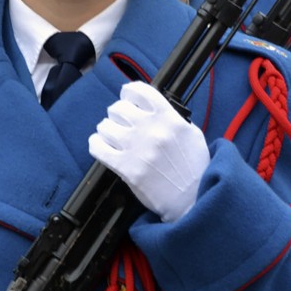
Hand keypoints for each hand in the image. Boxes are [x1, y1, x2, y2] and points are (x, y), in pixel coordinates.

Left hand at [89, 81, 209, 222]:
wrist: (193, 200)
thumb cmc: (194, 168)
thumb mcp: (191, 133)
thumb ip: (170, 117)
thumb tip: (149, 108)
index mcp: (169, 118)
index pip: (139, 90)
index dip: (129, 92)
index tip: (128, 98)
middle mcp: (151, 129)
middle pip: (118, 107)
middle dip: (118, 114)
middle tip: (122, 123)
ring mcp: (136, 148)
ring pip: (104, 125)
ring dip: (107, 130)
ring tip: (113, 137)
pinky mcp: (125, 168)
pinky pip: (97, 147)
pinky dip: (96, 144)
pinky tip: (102, 146)